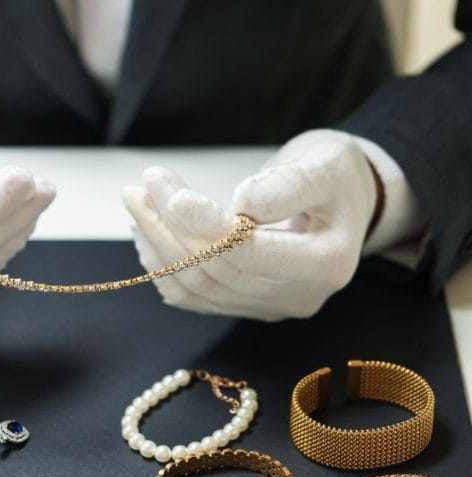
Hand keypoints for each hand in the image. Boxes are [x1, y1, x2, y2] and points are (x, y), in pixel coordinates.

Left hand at [123, 130, 376, 320]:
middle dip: (170, 227)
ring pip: (197, 287)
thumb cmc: (336, 176)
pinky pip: (193, 295)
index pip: (249, 253)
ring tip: (137, 203)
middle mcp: (296, 297)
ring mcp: (267, 307)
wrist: (342, 200)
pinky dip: (163, 265)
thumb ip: (288, 185)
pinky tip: (147, 232)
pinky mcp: (244, 305)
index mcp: (325, 265)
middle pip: (216, 270)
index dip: (206, 225)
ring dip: (157, 245)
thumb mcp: (325, 165)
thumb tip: (243, 203)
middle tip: (140, 188)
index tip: (172, 194)